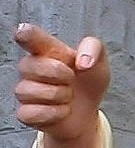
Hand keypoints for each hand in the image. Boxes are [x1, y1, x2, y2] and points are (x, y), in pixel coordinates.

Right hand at [14, 23, 109, 140]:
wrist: (88, 111)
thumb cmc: (87, 82)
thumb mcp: (99, 62)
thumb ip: (94, 48)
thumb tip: (83, 61)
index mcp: (47, 50)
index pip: (29, 36)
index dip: (25, 34)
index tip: (24, 34)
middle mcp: (32, 68)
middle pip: (30, 65)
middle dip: (59, 74)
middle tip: (71, 79)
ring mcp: (26, 90)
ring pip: (29, 91)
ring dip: (59, 96)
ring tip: (68, 96)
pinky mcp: (26, 113)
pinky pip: (31, 113)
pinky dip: (54, 113)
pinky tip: (62, 110)